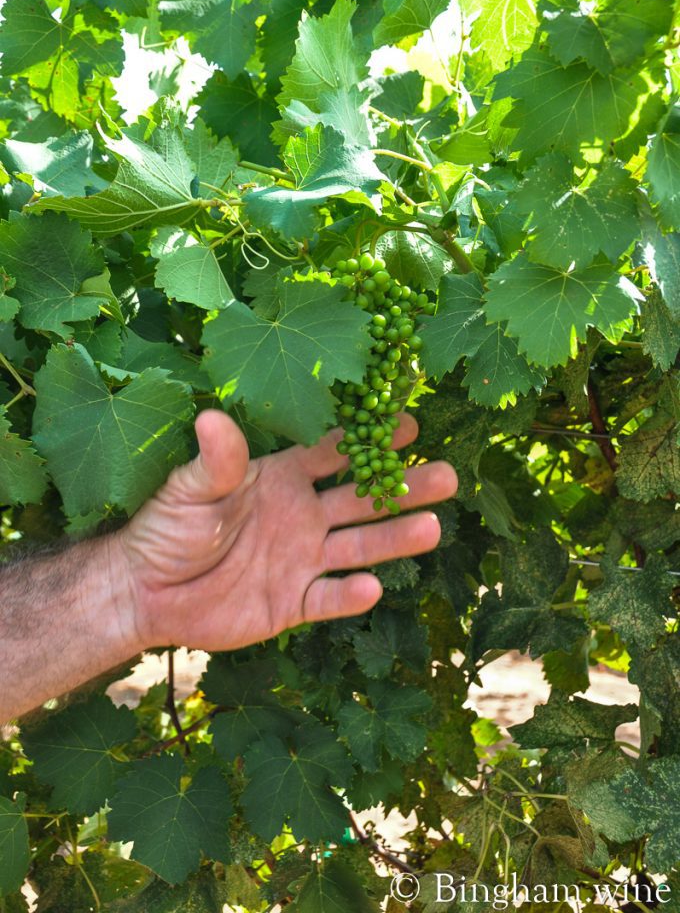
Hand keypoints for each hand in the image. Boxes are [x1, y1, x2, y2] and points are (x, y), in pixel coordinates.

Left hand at [114, 410, 456, 652]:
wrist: (145, 591)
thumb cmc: (166, 528)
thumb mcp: (189, 488)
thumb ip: (216, 460)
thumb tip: (212, 416)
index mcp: (281, 478)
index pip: (335, 454)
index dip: (370, 440)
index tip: (409, 423)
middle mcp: (302, 515)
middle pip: (362, 500)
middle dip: (403, 488)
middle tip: (446, 476)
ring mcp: (301, 560)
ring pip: (358, 547)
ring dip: (394, 539)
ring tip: (433, 528)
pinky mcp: (292, 603)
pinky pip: (328, 599)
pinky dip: (350, 596)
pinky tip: (373, 587)